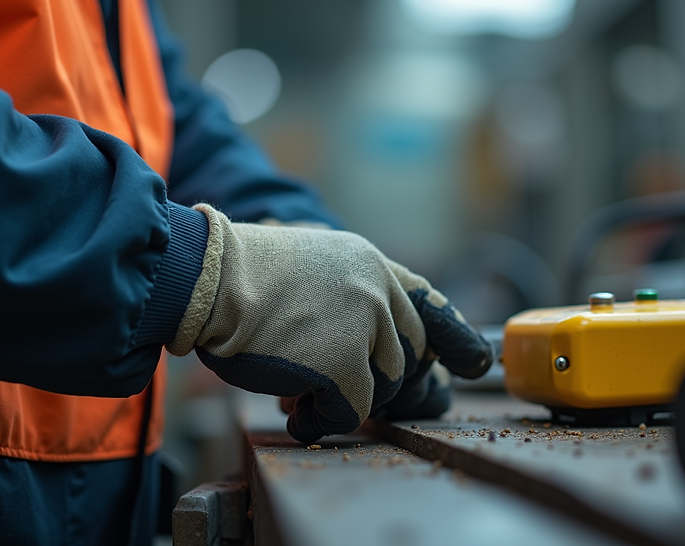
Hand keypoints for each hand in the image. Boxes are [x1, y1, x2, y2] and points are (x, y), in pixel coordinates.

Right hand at [168, 205, 491, 442]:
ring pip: (382, 387)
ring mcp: (365, 326)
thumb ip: (350, 297)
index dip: (454, 337)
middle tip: (329, 386)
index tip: (475, 362)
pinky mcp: (343, 363)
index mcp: (371, 265)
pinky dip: (322, 420)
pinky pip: (351, 411)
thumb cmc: (243, 276)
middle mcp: (378, 292)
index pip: (429, 304)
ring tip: (300, 393)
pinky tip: (295, 412)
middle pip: (405, 357)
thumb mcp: (312, 266)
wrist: (208, 277)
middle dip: (375, 381)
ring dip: (344, 399)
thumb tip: (365, 354)